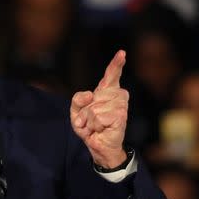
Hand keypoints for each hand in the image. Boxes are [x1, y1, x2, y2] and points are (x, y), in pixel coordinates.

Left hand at [70, 50, 128, 167]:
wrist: (97, 145)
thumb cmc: (89, 127)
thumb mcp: (76, 113)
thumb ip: (77, 100)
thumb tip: (90, 94)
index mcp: (106, 92)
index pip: (111, 75)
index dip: (116, 64)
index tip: (122, 53)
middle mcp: (117, 96)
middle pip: (92, 97)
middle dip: (85, 111)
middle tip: (90, 120)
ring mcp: (121, 106)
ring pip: (94, 108)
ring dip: (89, 120)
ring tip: (95, 125)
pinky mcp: (120, 116)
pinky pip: (98, 117)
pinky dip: (94, 125)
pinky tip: (100, 129)